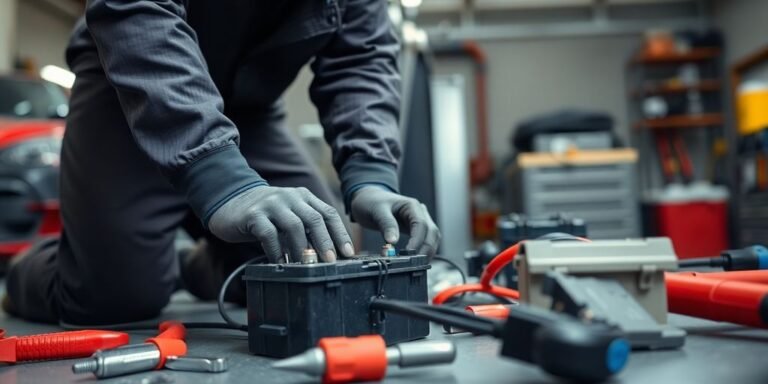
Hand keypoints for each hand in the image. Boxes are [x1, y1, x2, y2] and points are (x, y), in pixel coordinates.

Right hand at [208, 186, 353, 262]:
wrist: (229, 201)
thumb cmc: (265, 216)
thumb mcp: (289, 216)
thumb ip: (306, 228)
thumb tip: (329, 255)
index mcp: (304, 197)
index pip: (328, 213)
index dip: (340, 234)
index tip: (348, 254)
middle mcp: (290, 197)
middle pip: (314, 218)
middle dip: (325, 242)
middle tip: (330, 262)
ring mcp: (271, 204)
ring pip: (294, 226)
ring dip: (302, 248)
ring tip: (307, 266)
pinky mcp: (254, 215)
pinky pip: (269, 234)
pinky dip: (277, 251)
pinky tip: (281, 264)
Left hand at [350, 187, 439, 257]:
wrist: (368, 199)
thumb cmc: (372, 202)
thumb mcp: (376, 211)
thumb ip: (386, 225)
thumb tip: (393, 242)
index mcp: (412, 205)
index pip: (421, 224)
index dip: (417, 241)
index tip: (409, 254)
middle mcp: (420, 213)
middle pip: (432, 233)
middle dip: (425, 249)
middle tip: (414, 264)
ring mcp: (420, 222)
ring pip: (432, 239)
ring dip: (426, 252)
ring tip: (415, 265)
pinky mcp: (416, 231)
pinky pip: (425, 242)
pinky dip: (422, 252)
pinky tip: (414, 261)